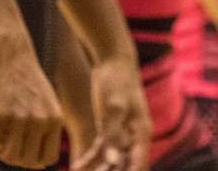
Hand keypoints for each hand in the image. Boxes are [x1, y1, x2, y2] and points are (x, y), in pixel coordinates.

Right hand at [0, 36, 62, 167]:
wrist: (9, 52)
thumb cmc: (25, 80)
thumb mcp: (46, 103)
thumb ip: (46, 129)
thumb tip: (40, 165)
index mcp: (54, 120)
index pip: (47, 159)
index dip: (33, 160)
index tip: (22, 150)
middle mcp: (40, 121)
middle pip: (26, 160)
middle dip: (14, 156)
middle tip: (5, 143)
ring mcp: (19, 119)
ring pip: (8, 156)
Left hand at [71, 56, 148, 170]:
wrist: (112, 58)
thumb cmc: (116, 80)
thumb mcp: (113, 107)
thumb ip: (113, 135)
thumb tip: (114, 161)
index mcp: (141, 132)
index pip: (138, 165)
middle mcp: (134, 135)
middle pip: (126, 165)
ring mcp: (122, 131)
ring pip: (113, 160)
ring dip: (100, 170)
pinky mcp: (109, 125)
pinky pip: (101, 148)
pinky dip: (91, 158)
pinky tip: (76, 166)